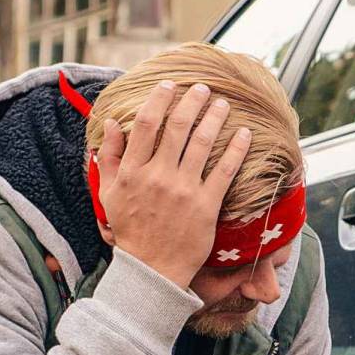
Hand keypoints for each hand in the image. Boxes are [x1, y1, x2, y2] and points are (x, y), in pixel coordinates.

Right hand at [97, 81, 251, 288]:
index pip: (147, 124)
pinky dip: (236, 149)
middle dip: (192, 101)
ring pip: (202, 143)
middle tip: (203, 88)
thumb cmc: (131, 230)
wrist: (151, 269)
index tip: (170, 85)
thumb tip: (112, 122)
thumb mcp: (110, 193)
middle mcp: (158, 176)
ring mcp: (183, 190)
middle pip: (178, 127)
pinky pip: (224, 171)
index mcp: (133, 171)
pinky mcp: (206, 206)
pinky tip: (244, 134)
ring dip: (214, 118)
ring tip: (222, 104)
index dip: (160, 99)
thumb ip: (110, 156)